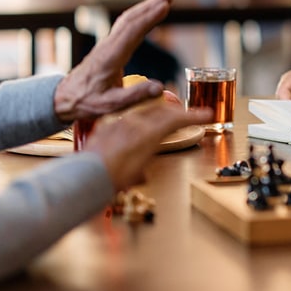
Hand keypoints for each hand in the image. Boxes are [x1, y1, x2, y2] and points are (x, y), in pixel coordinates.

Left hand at [53, 0, 172, 121]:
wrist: (65, 97)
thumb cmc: (86, 102)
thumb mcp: (111, 105)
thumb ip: (135, 96)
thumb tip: (160, 87)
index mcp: (110, 58)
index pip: (132, 33)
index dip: (149, 18)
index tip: (164, 6)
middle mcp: (108, 46)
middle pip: (130, 20)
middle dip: (150, 5)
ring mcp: (107, 44)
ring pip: (127, 20)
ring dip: (146, 6)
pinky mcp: (109, 46)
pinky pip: (125, 25)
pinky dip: (139, 15)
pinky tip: (148, 12)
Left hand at [86, 100, 210, 190]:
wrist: (84, 176)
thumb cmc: (111, 179)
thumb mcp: (136, 174)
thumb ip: (144, 165)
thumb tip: (141, 171)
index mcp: (146, 134)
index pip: (174, 119)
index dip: (192, 116)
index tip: (206, 115)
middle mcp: (133, 124)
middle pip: (161, 112)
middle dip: (178, 112)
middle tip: (190, 114)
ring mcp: (119, 123)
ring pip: (145, 112)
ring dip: (159, 113)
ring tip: (167, 116)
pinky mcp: (106, 126)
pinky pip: (128, 117)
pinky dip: (140, 118)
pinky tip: (138, 123)